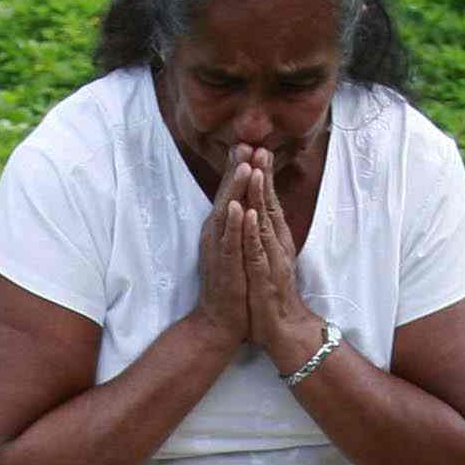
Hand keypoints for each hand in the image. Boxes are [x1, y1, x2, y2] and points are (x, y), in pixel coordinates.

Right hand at [192, 152, 254, 363]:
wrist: (220, 321)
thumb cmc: (230, 285)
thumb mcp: (234, 249)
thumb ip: (237, 226)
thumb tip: (244, 203)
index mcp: (221, 229)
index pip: (230, 193)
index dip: (238, 169)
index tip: (248, 145)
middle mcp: (216, 235)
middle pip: (226, 196)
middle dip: (236, 170)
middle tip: (246, 143)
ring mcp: (218, 250)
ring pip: (226, 214)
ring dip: (235, 190)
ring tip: (244, 166)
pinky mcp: (224, 267)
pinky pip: (228, 242)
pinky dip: (234, 225)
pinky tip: (238, 208)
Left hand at [236, 152, 320, 372]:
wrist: (281, 329)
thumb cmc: (270, 294)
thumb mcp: (266, 259)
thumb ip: (264, 237)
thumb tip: (259, 215)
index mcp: (274, 239)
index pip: (268, 202)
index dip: (263, 177)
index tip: (258, 150)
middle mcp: (276, 245)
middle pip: (270, 205)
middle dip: (265, 176)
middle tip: (261, 147)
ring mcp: (272, 259)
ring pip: (266, 222)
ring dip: (261, 196)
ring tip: (256, 170)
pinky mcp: (265, 276)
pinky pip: (258, 251)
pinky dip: (254, 232)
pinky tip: (250, 215)